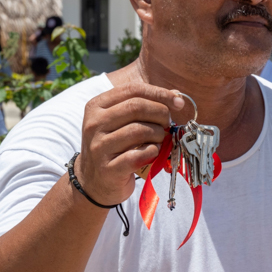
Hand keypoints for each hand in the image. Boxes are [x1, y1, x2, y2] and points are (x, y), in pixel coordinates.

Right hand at [76, 83, 183, 205]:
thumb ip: (144, 105)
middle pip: (136, 107)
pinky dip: (152, 152)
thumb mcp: (121, 122)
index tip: (178, 102)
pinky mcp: (108, 169)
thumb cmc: (114, 147)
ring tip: (159, 140)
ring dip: (158, 135)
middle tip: (168, 123)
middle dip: (161, 113)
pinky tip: (152, 153)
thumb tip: (175, 94)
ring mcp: (99, 147)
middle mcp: (94, 124)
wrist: (94, 182)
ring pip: (139, 130)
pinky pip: (139, 154)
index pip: (132, 89)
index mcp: (96, 106)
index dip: (159, 93)